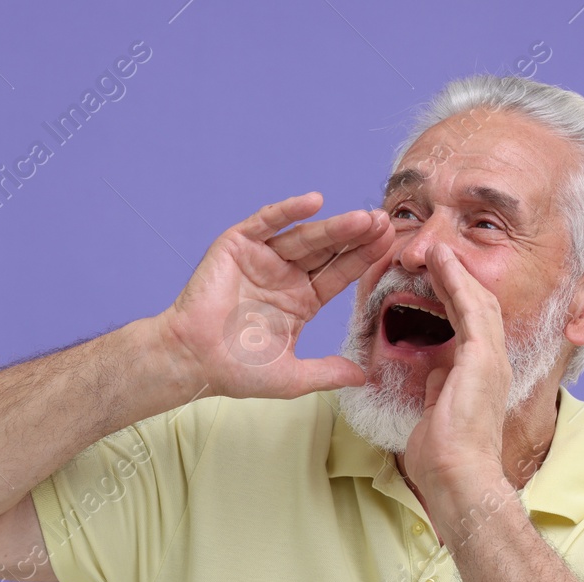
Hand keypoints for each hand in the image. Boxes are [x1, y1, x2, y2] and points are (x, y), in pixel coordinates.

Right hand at [154, 192, 393, 399]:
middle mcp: (285, 276)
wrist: (193, 360)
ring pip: (304, 236)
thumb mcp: (291, 377)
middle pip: (328, 250)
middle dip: (356, 237)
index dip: (363, 260)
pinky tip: (313, 202)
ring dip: (332, 226)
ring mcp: (262, 259)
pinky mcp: (238, 246)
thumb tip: (364, 377)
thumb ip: (327, 373)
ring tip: (362, 218)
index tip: (390, 246)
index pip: (339, 274)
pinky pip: (267, 222)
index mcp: (300, 301)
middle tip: (384, 224)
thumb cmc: (235, 370)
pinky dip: (287, 210)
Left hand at [402, 243, 510, 501]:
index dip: (454, 298)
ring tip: (436, 248)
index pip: (469, 325)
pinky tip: (442, 262)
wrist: (458, 477)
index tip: (435, 277)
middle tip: (435, 253)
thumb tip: (434, 376)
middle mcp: (492, 363)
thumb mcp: (437, 413)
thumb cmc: (444, 458)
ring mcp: (491, 359)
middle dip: (457, 278)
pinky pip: (471, 309)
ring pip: (477, 300)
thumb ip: (439, 390)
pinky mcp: (482, 359)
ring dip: (456, 272)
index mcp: (480, 375)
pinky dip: (456, 282)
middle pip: (479, 306)